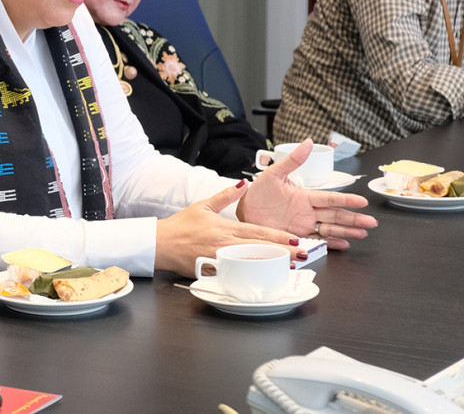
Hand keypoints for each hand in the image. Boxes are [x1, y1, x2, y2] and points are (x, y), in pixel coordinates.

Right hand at [155, 180, 301, 275]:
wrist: (161, 243)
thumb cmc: (181, 225)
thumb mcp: (203, 205)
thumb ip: (225, 195)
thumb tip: (243, 184)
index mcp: (225, 227)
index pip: (258, 231)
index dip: (278, 236)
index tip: (294, 239)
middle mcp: (225, 244)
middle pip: (260, 248)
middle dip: (282, 252)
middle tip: (302, 255)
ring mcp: (220, 259)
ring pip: (251, 263)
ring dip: (271, 265)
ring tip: (289, 266)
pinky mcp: (213, 271)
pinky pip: (236, 275)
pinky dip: (251, 276)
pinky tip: (262, 279)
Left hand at [237, 139, 377, 248]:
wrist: (243, 210)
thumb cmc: (257, 192)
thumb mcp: (274, 174)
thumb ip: (292, 160)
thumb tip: (308, 143)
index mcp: (304, 196)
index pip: (330, 198)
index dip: (346, 200)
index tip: (362, 202)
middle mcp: (307, 211)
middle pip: (335, 215)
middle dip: (354, 219)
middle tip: (371, 222)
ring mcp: (303, 225)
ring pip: (330, 228)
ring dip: (347, 231)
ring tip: (362, 233)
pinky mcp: (296, 236)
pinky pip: (316, 240)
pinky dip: (330, 243)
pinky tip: (344, 243)